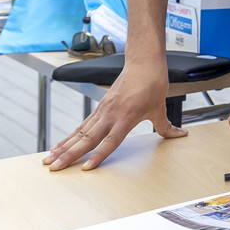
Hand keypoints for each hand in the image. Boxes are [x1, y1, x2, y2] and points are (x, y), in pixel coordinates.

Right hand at [42, 59, 183, 170]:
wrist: (143, 62)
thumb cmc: (152, 83)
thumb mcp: (160, 107)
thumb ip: (167, 126)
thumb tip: (180, 135)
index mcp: (126, 117)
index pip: (110, 141)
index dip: (98, 155)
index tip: (86, 168)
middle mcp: (110, 115)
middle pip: (87, 139)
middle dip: (69, 155)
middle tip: (54, 168)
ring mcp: (102, 111)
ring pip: (79, 133)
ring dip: (63, 147)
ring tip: (49, 160)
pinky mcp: (99, 108)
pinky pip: (81, 126)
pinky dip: (69, 137)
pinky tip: (58, 146)